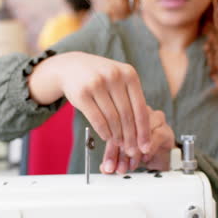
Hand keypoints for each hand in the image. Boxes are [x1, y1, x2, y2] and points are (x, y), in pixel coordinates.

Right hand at [28, 51, 150, 154]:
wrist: (71, 67)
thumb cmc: (100, 78)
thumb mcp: (119, 80)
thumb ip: (131, 99)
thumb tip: (143, 132)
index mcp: (129, 73)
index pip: (140, 107)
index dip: (143, 130)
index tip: (145, 146)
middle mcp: (114, 76)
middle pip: (127, 115)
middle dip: (130, 137)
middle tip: (132, 151)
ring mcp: (96, 84)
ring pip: (112, 118)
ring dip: (117, 136)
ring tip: (119, 144)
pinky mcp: (81, 94)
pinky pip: (97, 119)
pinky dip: (104, 132)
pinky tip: (106, 138)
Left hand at [100, 106, 174, 173]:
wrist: (160, 157)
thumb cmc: (140, 152)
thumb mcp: (122, 157)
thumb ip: (113, 160)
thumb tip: (104, 168)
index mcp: (122, 117)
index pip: (113, 131)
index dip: (110, 151)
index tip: (108, 165)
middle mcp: (136, 114)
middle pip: (126, 129)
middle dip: (121, 153)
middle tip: (120, 168)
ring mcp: (151, 119)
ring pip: (141, 131)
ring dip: (135, 151)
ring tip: (131, 164)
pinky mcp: (165, 128)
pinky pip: (157, 135)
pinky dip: (150, 148)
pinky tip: (145, 157)